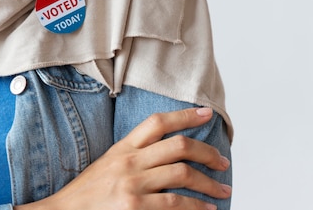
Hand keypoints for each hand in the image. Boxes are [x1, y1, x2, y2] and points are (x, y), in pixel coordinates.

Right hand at [16, 108, 230, 209]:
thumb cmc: (89, 192)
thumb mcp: (109, 163)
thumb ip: (136, 155)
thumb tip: (169, 153)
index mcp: (123, 147)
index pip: (158, 121)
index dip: (185, 115)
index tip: (207, 113)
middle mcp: (129, 161)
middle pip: (178, 145)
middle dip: (207, 152)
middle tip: (223, 161)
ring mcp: (132, 184)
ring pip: (182, 173)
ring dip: (209, 182)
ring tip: (223, 189)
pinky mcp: (134, 207)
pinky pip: (175, 204)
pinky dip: (197, 206)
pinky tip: (208, 208)